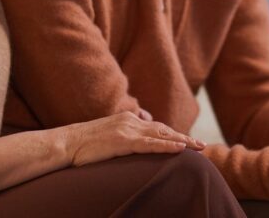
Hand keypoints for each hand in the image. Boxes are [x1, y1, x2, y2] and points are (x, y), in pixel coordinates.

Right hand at [61, 111, 205, 166]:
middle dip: (184, 137)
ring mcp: (128, 131)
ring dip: (183, 141)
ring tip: (199, 147)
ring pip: (162, 135)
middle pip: (164, 129)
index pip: (156, 127)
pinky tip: (181, 148)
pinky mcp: (123, 141)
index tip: (188, 141)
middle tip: (202, 145)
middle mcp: (131, 121)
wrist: (66, 142)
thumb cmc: (83, 143)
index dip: (173, 134)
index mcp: (127, 119)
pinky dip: (167, 145)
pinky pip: (150, 144)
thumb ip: (122, 133)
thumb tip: (134, 135)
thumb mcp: (106, 135)